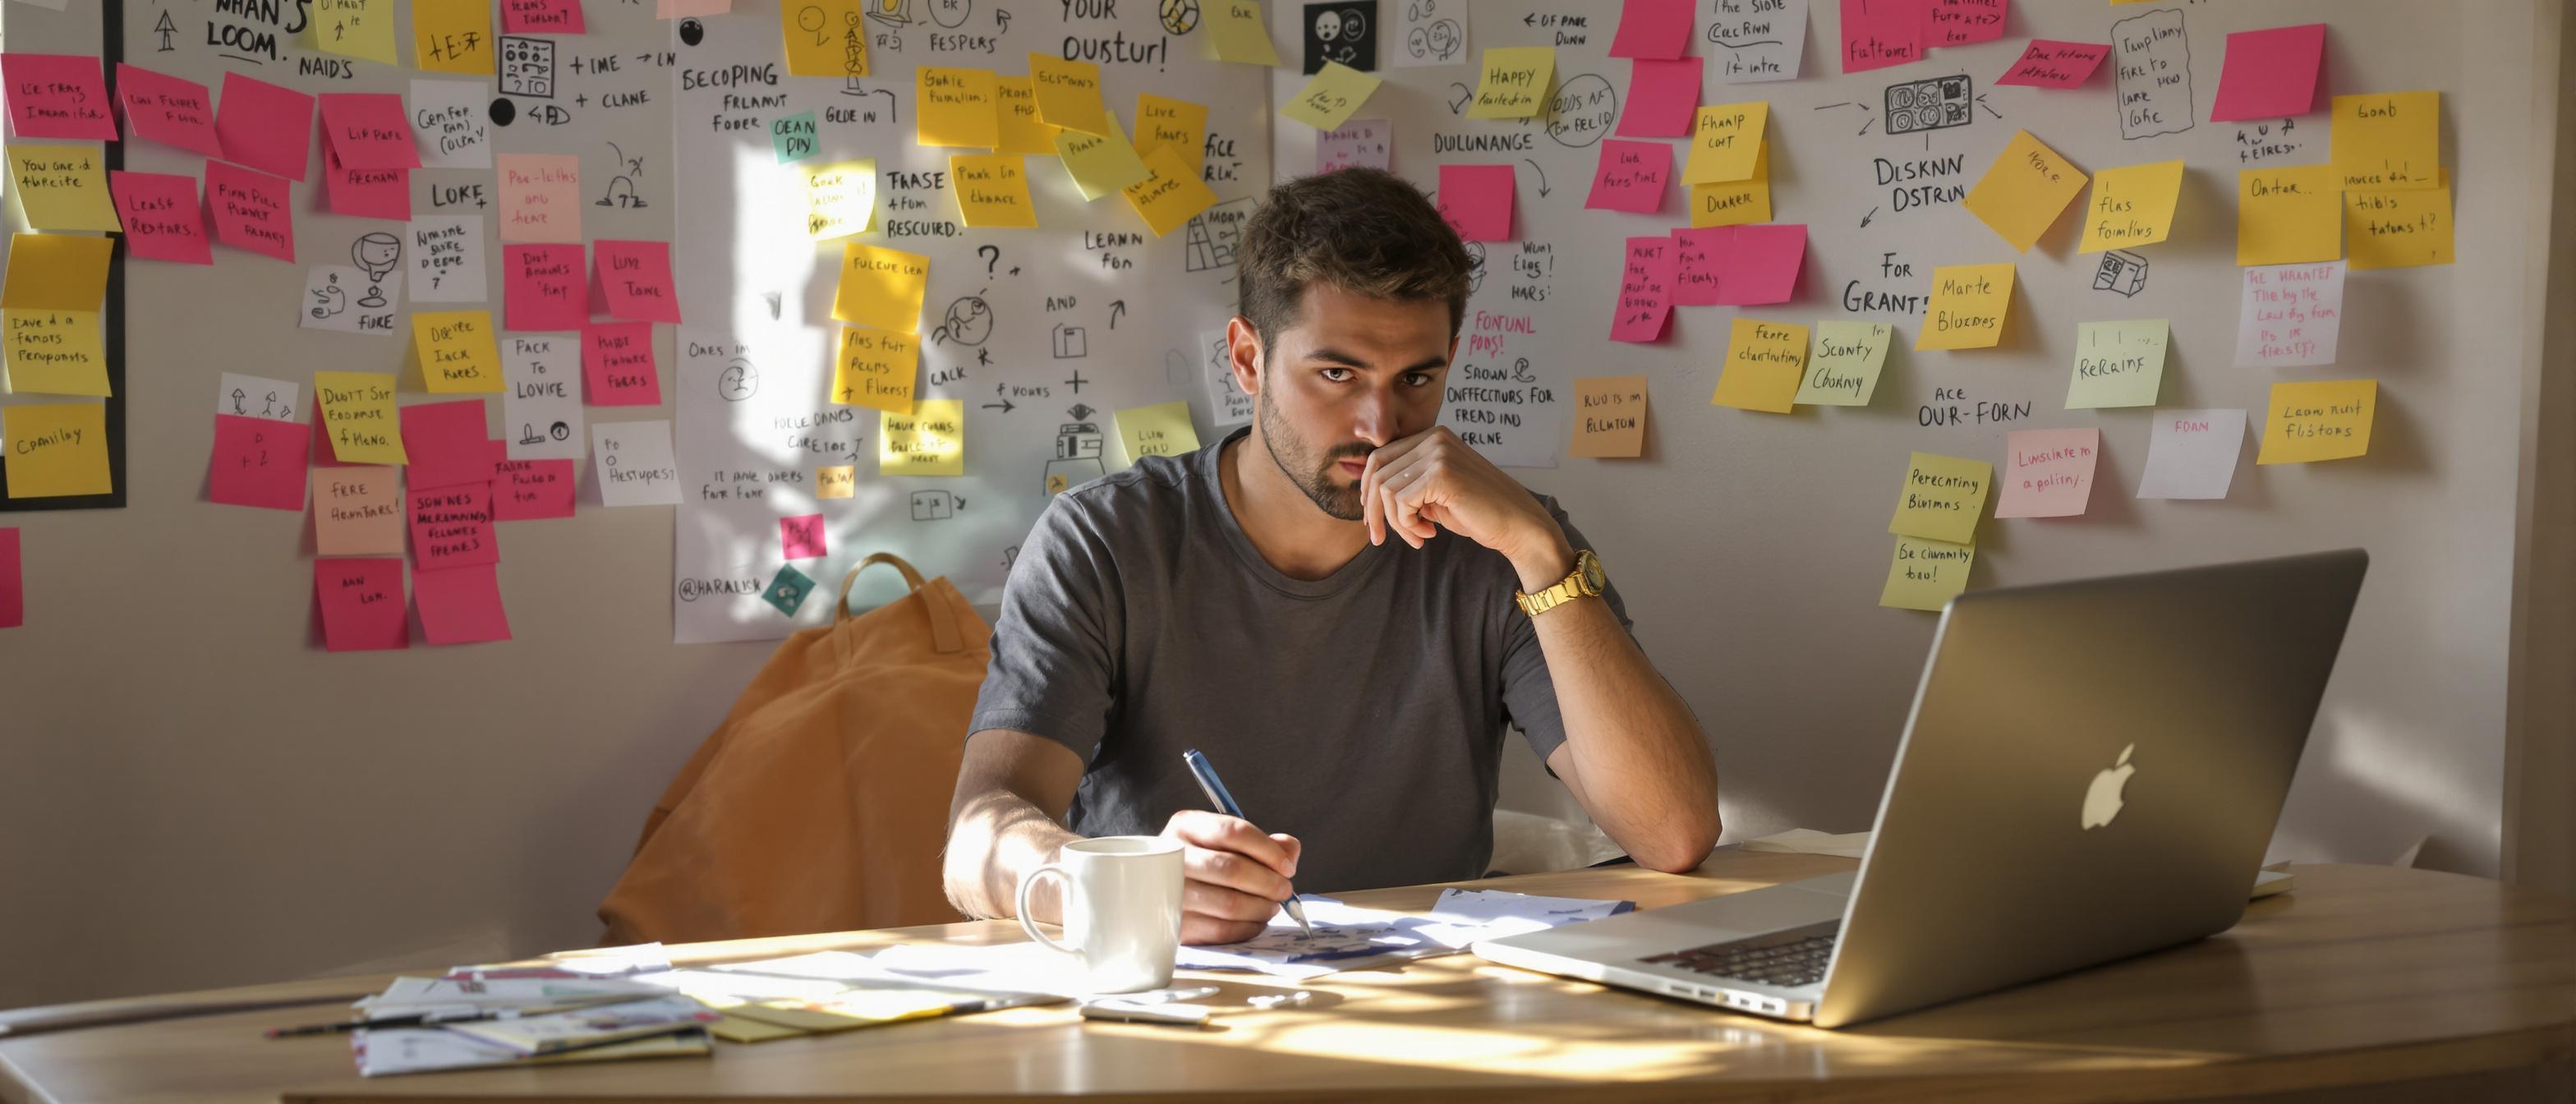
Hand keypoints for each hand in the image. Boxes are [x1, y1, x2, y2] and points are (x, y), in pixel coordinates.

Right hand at [1158, 810, 1302, 944]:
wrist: (1163, 891)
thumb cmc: (1205, 864)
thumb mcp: (1229, 843)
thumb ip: (1265, 843)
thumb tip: (1289, 854)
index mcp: (1187, 826)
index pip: (1232, 831)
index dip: (1267, 850)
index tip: (1288, 867)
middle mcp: (1172, 856)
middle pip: (1231, 869)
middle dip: (1269, 882)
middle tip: (1285, 890)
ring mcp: (1170, 892)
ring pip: (1230, 904)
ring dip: (1261, 907)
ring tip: (1272, 906)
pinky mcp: (1176, 925)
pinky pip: (1222, 930)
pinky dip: (1248, 927)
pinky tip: (1256, 921)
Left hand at [1359, 426, 1570, 577]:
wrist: (1518, 525)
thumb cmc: (1478, 514)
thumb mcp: (1434, 494)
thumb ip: (1407, 486)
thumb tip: (1368, 495)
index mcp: (1433, 437)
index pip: (1380, 457)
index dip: (1367, 490)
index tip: (1372, 521)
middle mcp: (1434, 437)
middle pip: (1377, 471)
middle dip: (1373, 510)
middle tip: (1378, 538)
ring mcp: (1438, 452)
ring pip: (1386, 489)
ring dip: (1396, 523)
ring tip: (1418, 537)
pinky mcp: (1441, 473)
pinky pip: (1401, 501)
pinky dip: (1407, 525)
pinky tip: (1428, 534)